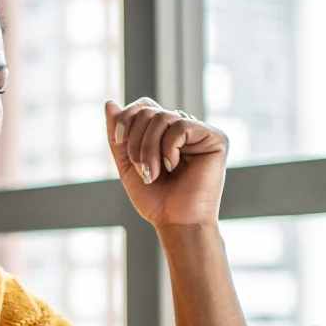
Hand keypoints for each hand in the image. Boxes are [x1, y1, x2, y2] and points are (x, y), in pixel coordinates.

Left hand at [105, 99, 228, 228]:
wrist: (177, 222)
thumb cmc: (156, 199)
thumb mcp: (127, 164)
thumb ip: (117, 135)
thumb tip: (110, 103)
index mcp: (165, 132)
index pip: (144, 105)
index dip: (127, 117)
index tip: (118, 141)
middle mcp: (183, 128)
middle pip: (149, 110)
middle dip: (136, 140)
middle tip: (142, 169)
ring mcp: (200, 132)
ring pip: (163, 117)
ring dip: (149, 148)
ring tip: (154, 173)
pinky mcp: (215, 138)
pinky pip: (181, 126)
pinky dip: (169, 148)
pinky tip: (174, 166)